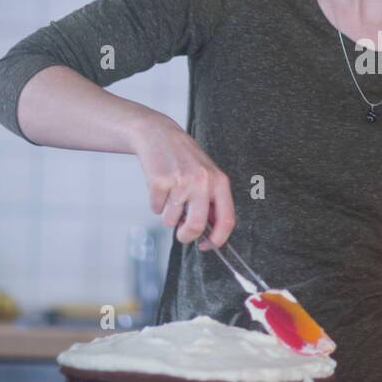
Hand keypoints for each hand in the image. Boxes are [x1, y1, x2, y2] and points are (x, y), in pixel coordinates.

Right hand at [129, 114, 235, 248]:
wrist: (158, 134)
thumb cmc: (185, 158)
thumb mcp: (207, 176)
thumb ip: (211, 202)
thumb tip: (210, 232)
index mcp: (219, 182)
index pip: (226, 219)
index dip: (218, 239)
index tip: (209, 246)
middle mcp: (202, 182)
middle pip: (197, 226)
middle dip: (187, 236)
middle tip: (182, 235)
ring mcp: (181, 182)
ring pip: (171, 220)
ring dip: (168, 215)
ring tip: (170, 195)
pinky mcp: (160, 182)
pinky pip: (156, 209)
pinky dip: (156, 204)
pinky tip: (160, 187)